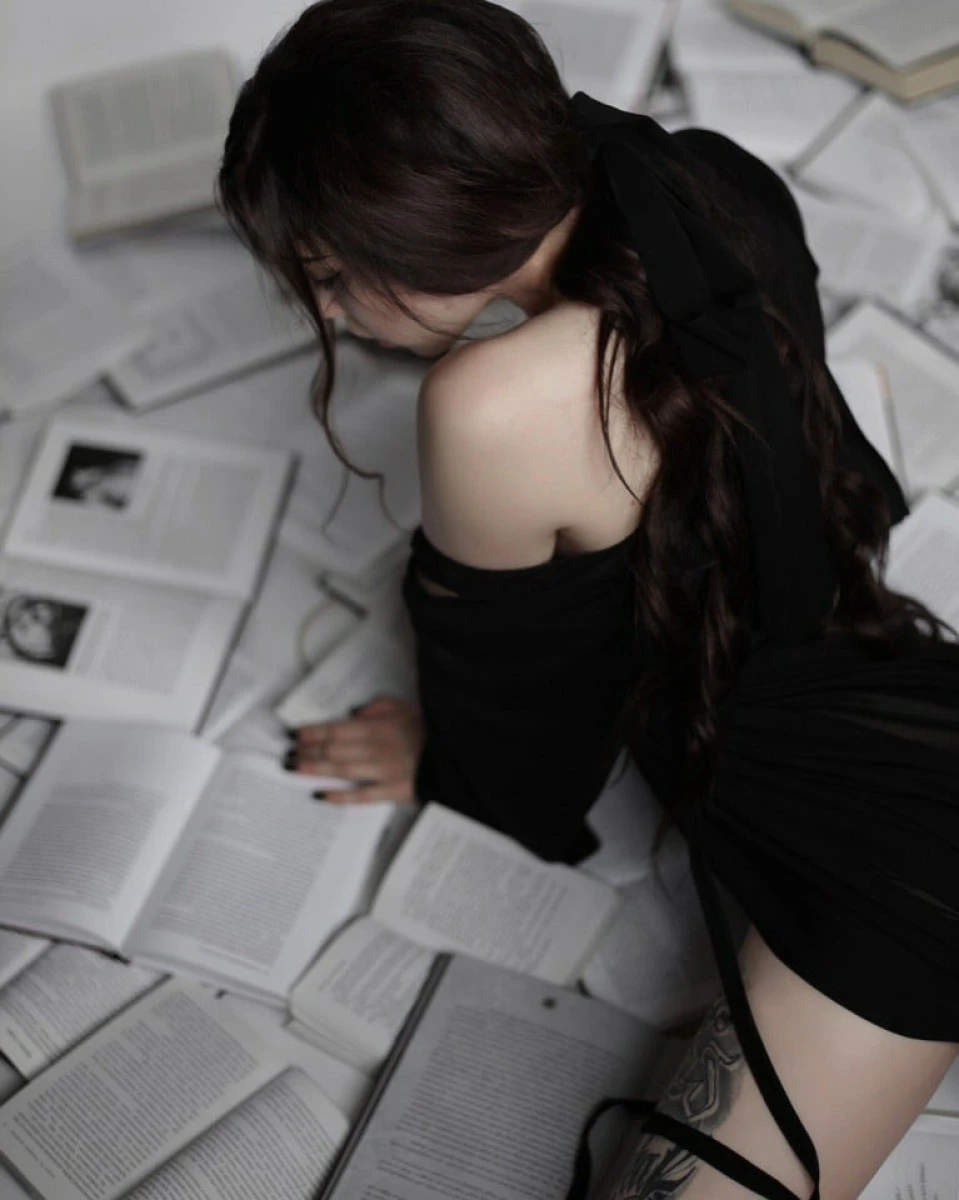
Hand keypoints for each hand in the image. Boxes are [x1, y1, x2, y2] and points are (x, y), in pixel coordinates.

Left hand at [287, 696, 423, 803]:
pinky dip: (340, 797)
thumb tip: (353, 714)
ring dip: (316, 769)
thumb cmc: (431, 730)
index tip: (294, 734)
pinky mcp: (393, 792)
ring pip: (342, 770)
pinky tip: (320, 795)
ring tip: (295, 768)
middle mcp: (378, 749)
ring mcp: (384, 772)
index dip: (313, 732)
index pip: (338, 729)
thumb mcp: (406, 707)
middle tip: (287, 754)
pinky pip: (361, 797)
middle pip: (335, 750)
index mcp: (381, 727)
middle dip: (308, 751)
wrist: (457, 757)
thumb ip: (379, 707)